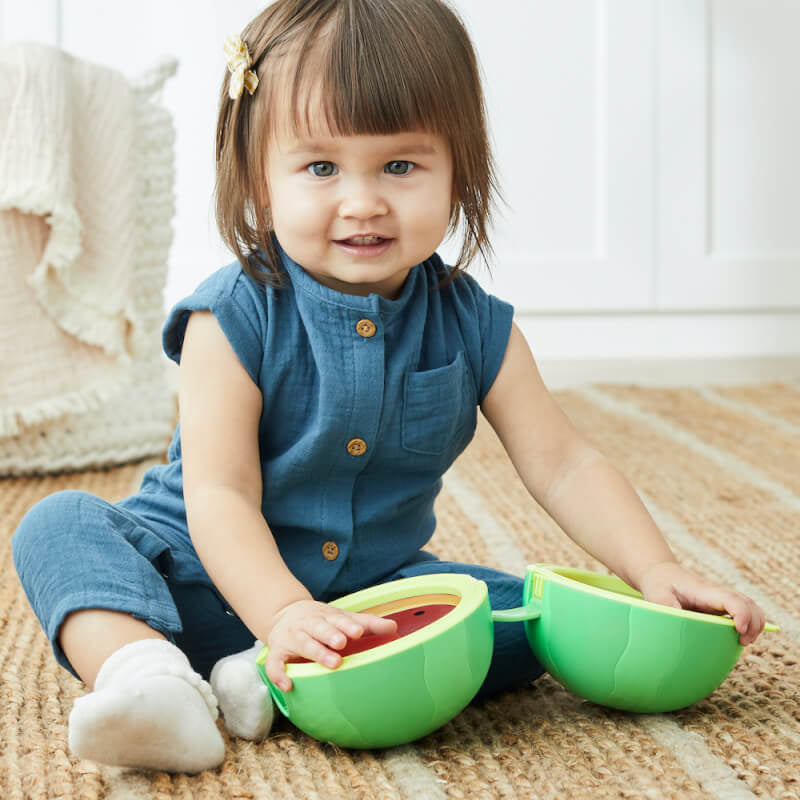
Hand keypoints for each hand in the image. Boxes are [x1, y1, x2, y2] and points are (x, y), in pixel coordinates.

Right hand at [264, 600, 397, 690]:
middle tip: (342, 643)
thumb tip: (394, 627)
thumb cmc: (323, 620)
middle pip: (320, 628)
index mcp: (327, 617)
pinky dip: (278, 674)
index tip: (358, 632)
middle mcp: (309, 625)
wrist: (285, 612)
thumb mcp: (343, 618)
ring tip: (332, 663)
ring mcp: (293, 638)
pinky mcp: (277, 651)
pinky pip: (274, 663)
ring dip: (316, 652)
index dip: (348, 625)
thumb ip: (368, 624)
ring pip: (303, 643)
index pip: (338, 619)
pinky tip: (288, 685)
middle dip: (330, 635)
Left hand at [638, 561, 765, 644]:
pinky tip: (738, 638)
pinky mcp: (723, 608)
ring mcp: (724, 601)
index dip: (742, 614)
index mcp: (705, 591)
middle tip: (743, 641)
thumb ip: (665, 607)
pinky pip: (745, 615)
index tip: (740, 629)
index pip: (732, 599)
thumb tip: (676, 622)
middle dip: (754, 624)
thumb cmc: (660, 584)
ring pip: (752, 609)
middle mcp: (719, 594)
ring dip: (755, 626)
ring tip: (743, 642)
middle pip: (749, 605)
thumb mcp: (657, 594)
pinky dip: (750, 627)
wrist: (663, 575)